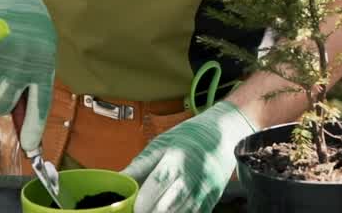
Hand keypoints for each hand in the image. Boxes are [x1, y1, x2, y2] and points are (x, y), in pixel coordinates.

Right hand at [0, 0, 56, 152]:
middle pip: (5, 104)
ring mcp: (1, 60)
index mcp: (43, 66)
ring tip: (4, 53)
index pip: (40, 105)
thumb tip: (24, 114)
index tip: (31, 147)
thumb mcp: (41, 50)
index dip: (34, 128)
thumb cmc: (29, 26)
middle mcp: (22, 66)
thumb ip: (34, 78)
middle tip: (5, 85)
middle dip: (2, 102)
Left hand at [120, 101, 256, 212]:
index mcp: (176, 160)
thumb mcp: (161, 144)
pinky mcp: (209, 205)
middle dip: (148, 212)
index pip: (154, 187)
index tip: (128, 207)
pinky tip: (167, 209)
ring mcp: (203, 195)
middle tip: (137, 209)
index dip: (139, 203)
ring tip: (150, 208)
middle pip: (165, 209)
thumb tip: (116, 180)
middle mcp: (192, 180)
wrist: (225, 135)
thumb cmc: (190, 137)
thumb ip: (138, 167)